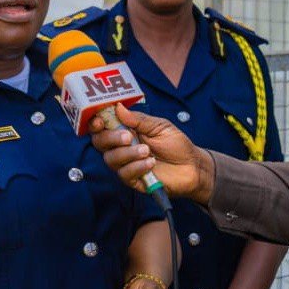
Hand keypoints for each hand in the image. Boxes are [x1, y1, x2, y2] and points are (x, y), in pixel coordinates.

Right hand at [88, 104, 215, 203]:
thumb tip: (118, 107)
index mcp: (124, 130)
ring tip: (147, 151)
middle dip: (111, 138)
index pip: (101, 126)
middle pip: (100, 143)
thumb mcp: (159, 126)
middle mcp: (120, 147)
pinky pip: (125, 174)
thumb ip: (138, 119)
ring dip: (127, 154)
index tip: (100, 121)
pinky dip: (136, 167)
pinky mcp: (133, 180)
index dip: (95, 123)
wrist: (193, 167)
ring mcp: (126, 164)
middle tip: (128, 137)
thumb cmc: (176, 144)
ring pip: (111, 159)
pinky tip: (151, 163)